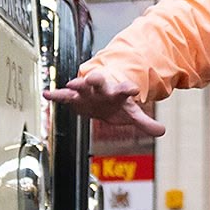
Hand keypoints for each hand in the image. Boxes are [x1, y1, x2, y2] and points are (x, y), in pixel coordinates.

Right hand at [44, 68, 166, 136]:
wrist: (102, 94)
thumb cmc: (116, 104)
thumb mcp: (131, 113)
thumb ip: (145, 122)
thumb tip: (162, 132)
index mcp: (116, 92)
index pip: (124, 89)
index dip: (128, 89)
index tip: (133, 88)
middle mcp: (101, 88)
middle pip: (98, 81)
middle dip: (96, 79)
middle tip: (93, 78)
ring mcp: (86, 91)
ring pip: (80, 85)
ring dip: (76, 84)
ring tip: (71, 84)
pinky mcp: (74, 97)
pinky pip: (63, 95)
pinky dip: (55, 95)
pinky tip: (47, 94)